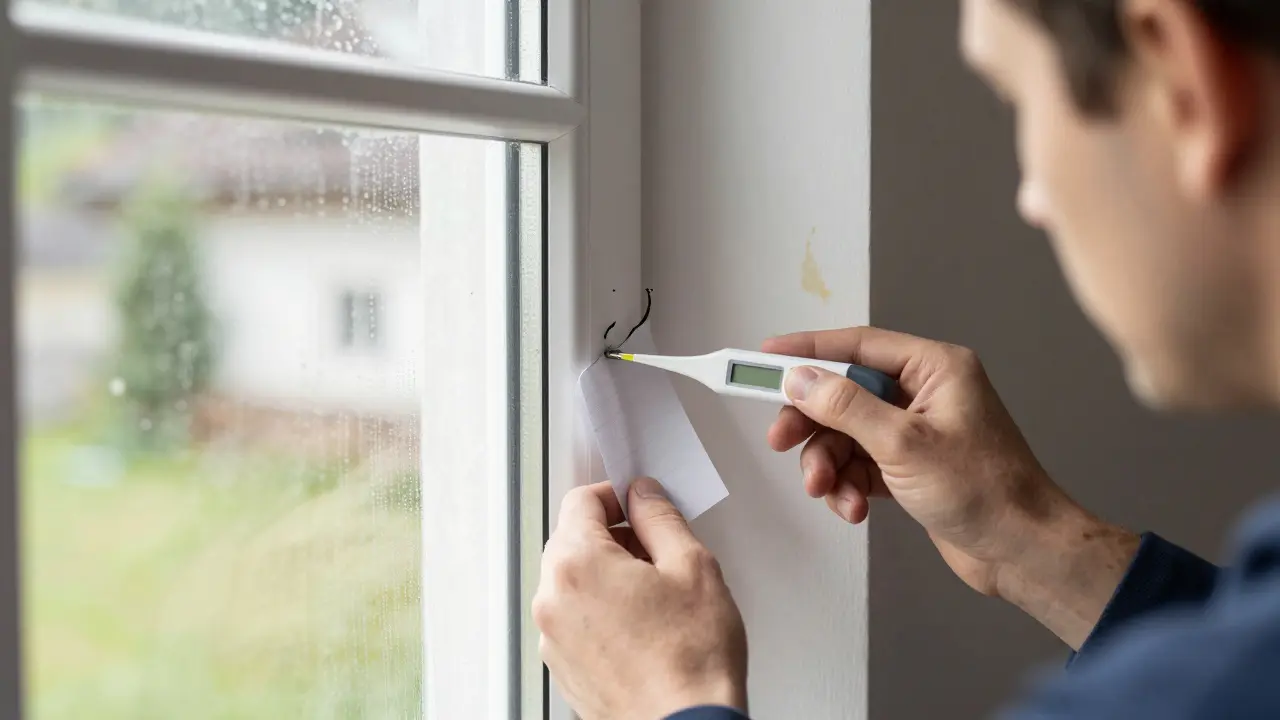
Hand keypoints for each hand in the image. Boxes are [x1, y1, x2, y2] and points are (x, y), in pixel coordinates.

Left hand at [534, 479, 747, 719]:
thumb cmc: (690, 663)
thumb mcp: (692, 566)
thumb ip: (661, 518)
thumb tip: (645, 497)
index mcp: (577, 564)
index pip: (580, 500)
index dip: (615, 493)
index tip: (639, 502)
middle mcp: (553, 600)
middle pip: (571, 541)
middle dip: (612, 535)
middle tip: (656, 549)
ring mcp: (553, 638)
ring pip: (572, 582)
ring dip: (606, 574)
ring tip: (655, 595)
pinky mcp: (563, 668)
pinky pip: (574, 619)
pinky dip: (600, 611)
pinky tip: (643, 626)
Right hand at [765, 327, 1138, 647]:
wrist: (1022, 552)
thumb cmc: (984, 491)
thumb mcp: (903, 444)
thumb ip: (845, 407)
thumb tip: (798, 378)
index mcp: (935, 368)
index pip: (858, 346)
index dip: (808, 350)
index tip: (764, 356)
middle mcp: (925, 393)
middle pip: (844, 393)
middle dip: (812, 422)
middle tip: (780, 441)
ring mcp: (917, 431)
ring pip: (847, 434)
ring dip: (828, 464)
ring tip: (826, 491)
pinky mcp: (911, 467)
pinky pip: (860, 464)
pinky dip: (848, 485)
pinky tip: (854, 508)